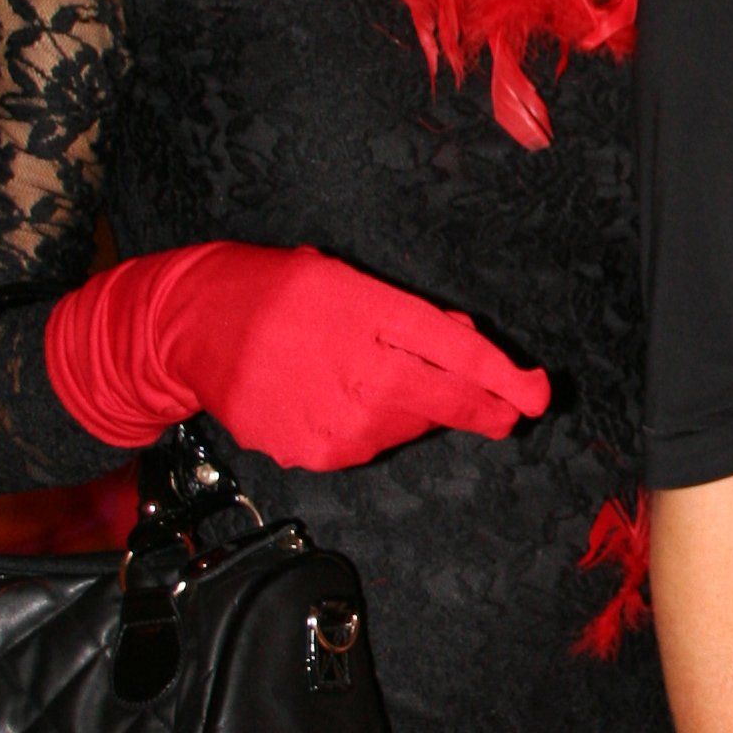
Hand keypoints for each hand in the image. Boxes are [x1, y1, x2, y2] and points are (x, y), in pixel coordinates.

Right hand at [45, 242, 549, 469]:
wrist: (194, 326)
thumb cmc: (276, 292)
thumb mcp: (349, 280)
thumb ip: (411, 315)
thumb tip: (460, 340)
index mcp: (373, 317)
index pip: (458, 354)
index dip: (505, 379)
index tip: (538, 394)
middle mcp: (360, 372)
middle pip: (446, 402)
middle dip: (486, 408)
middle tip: (508, 408)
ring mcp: (336, 419)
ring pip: (408, 427)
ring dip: (413, 409)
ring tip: (372, 375)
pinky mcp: (314, 451)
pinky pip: (366, 445)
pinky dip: (369, 426)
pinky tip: (340, 396)